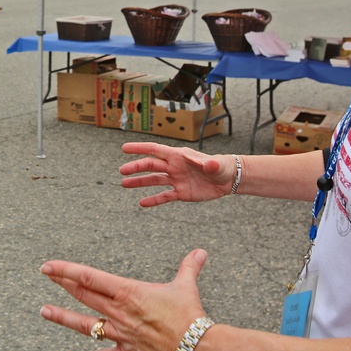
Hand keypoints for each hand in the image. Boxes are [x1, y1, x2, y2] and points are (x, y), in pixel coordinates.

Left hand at [41, 250, 208, 350]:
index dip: (66, 270)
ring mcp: (120, 334)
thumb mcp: (186, 286)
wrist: (196, 347)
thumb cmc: (189, 316)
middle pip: (84, 296)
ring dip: (63, 318)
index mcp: (128, 292)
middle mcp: (119, 312)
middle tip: (48, 277)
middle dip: (63, 285)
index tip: (49, 266)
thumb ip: (189, 267)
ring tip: (45, 311)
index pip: (89, 277)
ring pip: (85, 325)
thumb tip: (199, 253)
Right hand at [120, 142, 235, 206]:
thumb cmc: (221, 166)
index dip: (140, 148)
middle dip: (136, 167)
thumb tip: (210, 164)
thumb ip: (211, 165)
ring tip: (124, 184)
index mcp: (179, 156)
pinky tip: (142, 203)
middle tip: (122, 171)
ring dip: (139, 182)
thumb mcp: (217, 165)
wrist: (227, 179)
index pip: (156, 150)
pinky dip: (154, 200)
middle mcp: (174, 166)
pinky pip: (164, 196)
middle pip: (151, 165)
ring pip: (154, 180)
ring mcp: (176, 179)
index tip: (124, 148)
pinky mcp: (181, 192)